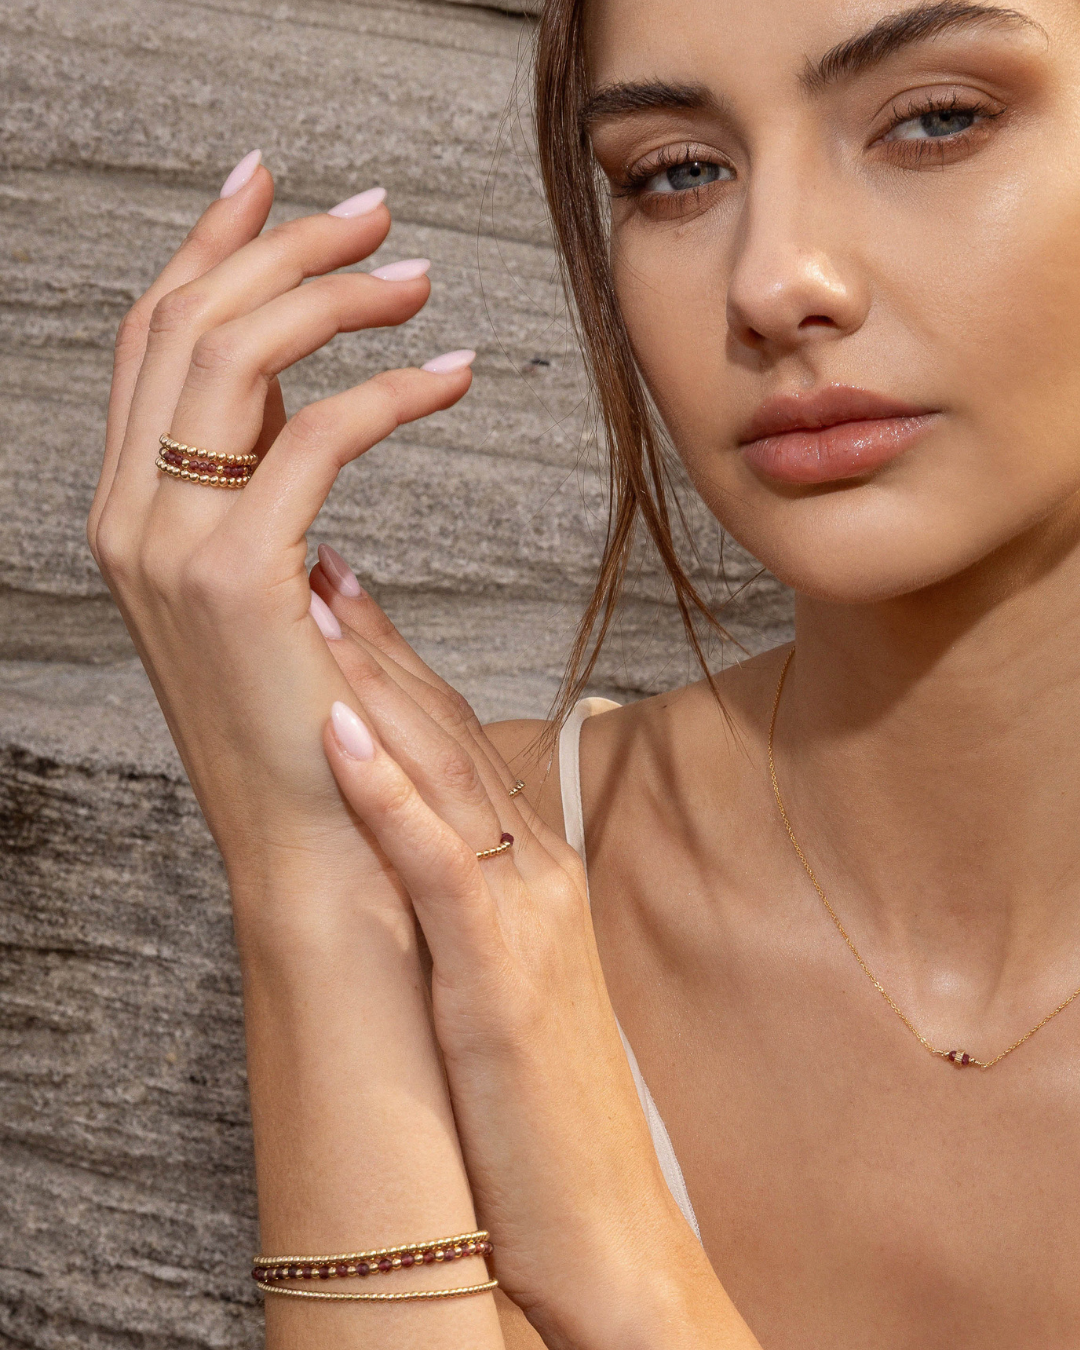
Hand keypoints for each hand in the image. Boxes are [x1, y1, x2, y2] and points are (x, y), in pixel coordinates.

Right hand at [87, 160, 475, 871]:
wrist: (315, 843)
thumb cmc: (311, 726)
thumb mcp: (276, 594)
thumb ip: (271, 506)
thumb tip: (303, 441)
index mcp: (131, 509)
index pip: (154, 341)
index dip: (208, 249)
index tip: (270, 186)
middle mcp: (125, 515)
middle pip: (186, 323)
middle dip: (279, 246)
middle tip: (375, 212)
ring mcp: (165, 546)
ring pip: (235, 358)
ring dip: (332, 296)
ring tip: (420, 277)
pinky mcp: (232, 577)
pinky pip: (314, 437)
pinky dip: (389, 391)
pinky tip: (450, 375)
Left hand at [311, 570, 758, 1349]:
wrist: (602, 1217)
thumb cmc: (542, 1101)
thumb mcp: (507, 977)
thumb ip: (471, 902)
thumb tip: (414, 849)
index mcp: (541, 869)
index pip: (463, 743)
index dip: (404, 666)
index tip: (350, 605)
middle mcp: (540, 871)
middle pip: (452, 734)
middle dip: (380, 646)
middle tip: (325, 570)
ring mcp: (526, 916)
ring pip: (444, 775)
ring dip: (376, 687)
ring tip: (319, 613)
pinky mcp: (497, 974)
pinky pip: (439, 863)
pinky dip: (388, 795)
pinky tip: (342, 737)